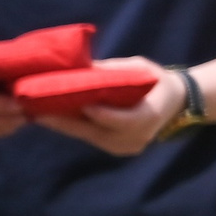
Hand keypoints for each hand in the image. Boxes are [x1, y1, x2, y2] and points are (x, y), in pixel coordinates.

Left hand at [36, 58, 183, 156]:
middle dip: (65, 121)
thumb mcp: (139, 67)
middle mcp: (137, 138)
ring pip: (89, 137)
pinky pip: (91, 138)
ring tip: (39, 113)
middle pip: (96, 131)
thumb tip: (80, 66)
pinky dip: (74, 128)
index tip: (78, 104)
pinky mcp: (118, 149)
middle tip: (38, 111)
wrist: (177, 103)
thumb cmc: (156, 81)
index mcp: (149, 116)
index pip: (122, 119)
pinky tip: (55, 118)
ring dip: (64, 126)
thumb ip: (112, 71)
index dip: (100, 113)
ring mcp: (127, 147)